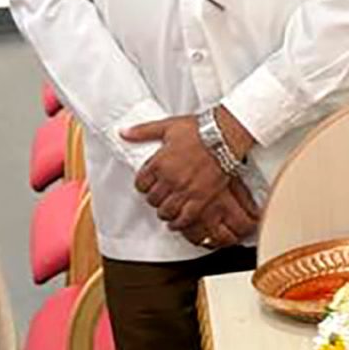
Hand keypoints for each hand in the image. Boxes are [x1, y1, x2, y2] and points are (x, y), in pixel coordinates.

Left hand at [122, 117, 259, 248]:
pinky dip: (178, 223)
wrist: (225, 137)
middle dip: (154, 198)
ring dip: (164, 212)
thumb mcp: (167, 126)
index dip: (143, 186)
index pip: (141, 183)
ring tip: (167, 209)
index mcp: (159, 162)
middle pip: (152, 199)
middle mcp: (169, 179)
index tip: (148, 185)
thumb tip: (123, 132)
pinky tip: (177, 222)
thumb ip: (143, 131)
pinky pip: (185, 218)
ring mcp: (185, 190)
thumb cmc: (199, 130)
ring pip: (166, 211)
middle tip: (159, 196)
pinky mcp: (201, 198)